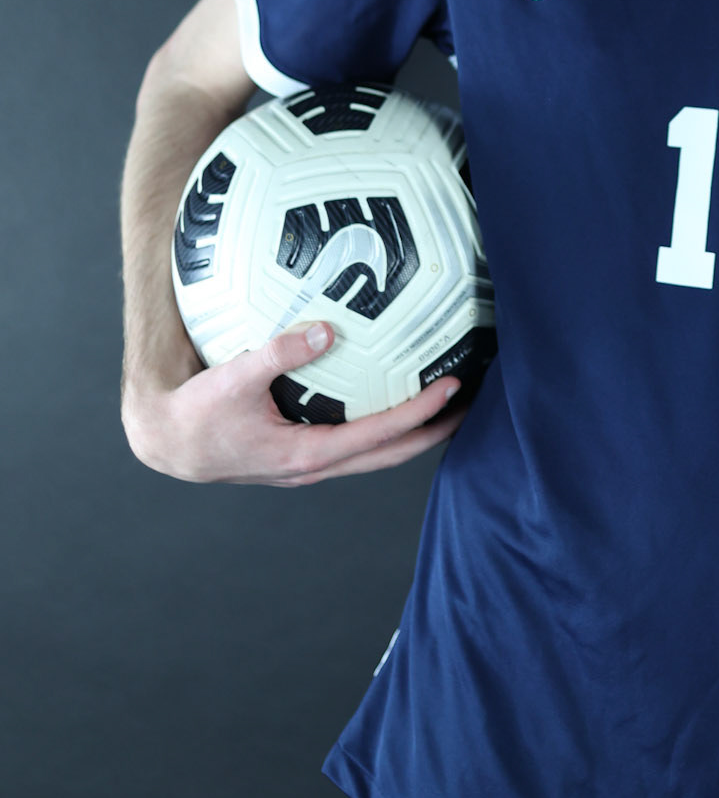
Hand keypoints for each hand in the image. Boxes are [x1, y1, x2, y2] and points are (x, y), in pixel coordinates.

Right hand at [122, 321, 468, 486]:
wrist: (165, 444)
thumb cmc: (195, 414)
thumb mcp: (232, 378)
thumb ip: (277, 353)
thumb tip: (324, 330)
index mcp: (305, 453)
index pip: (380, 436)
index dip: (420, 413)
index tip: (452, 388)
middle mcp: (314, 466)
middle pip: (392, 455)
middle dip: (435, 431)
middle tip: (473, 402)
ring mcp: (309, 465)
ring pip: (376, 455)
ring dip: (413, 433)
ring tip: (446, 405)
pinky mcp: (300, 455)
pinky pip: (355, 445)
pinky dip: (383, 428)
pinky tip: (391, 399)